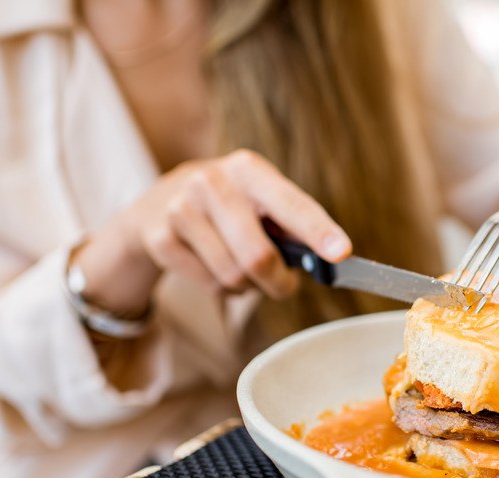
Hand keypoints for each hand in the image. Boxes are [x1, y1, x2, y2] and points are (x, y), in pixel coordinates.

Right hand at [74, 149, 350, 316]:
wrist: (157, 205)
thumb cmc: (230, 206)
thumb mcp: (260, 199)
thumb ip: (292, 224)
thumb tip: (329, 258)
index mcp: (249, 169)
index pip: (291, 204)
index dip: (318, 231)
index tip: (341, 252)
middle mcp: (212, 183)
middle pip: (258, 256)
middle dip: (278, 282)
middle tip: (284, 285)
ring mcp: (181, 210)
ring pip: (233, 276)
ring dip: (247, 285)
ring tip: (241, 266)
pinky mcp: (161, 238)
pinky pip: (209, 285)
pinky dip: (222, 288)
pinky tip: (214, 266)